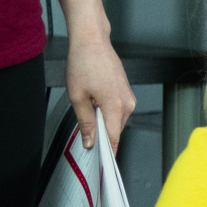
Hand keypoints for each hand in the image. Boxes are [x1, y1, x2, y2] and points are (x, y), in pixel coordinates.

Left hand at [66, 24, 136, 151]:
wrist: (92, 40)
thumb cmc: (84, 63)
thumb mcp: (77, 97)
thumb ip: (85, 123)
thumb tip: (90, 141)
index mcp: (115, 107)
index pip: (113, 139)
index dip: (107, 154)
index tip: (101, 165)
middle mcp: (127, 104)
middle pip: (115, 131)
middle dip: (101, 135)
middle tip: (83, 135)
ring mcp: (129, 97)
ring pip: (115, 120)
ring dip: (102, 121)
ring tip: (86, 108)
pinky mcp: (126, 91)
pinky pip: (117, 110)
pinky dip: (106, 111)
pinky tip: (93, 102)